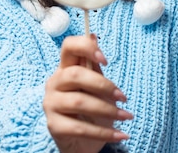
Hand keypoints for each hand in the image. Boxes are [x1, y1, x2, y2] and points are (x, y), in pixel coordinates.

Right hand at [43, 34, 131, 152]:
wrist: (81, 143)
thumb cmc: (91, 111)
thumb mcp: (96, 87)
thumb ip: (94, 65)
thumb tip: (93, 35)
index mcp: (65, 68)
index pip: (68, 47)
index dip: (86, 47)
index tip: (105, 60)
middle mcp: (54, 83)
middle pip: (74, 74)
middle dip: (103, 85)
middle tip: (123, 97)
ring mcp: (50, 104)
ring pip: (79, 102)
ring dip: (108, 110)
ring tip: (126, 116)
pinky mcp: (53, 127)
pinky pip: (80, 128)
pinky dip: (104, 133)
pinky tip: (121, 135)